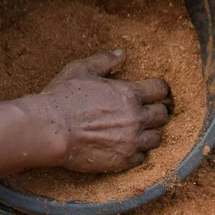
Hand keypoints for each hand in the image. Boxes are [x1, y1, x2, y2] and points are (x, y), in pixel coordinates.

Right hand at [43, 49, 169, 172]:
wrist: (52, 130)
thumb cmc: (64, 98)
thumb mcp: (82, 70)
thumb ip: (105, 61)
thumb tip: (121, 53)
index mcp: (129, 94)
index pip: (161, 90)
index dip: (159, 90)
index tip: (155, 93)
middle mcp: (136, 118)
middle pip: (163, 116)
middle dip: (157, 112)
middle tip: (148, 113)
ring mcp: (132, 142)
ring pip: (156, 139)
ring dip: (150, 134)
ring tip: (139, 132)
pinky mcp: (124, 161)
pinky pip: (143, 157)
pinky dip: (138, 152)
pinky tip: (128, 147)